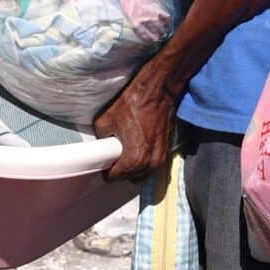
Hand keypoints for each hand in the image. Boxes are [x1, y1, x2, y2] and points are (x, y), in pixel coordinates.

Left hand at [96, 54, 180, 180]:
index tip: (104, 164)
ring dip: (134, 168)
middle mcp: (150, 163)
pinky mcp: (167, 149)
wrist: (158, 91)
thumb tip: (103, 144)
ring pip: (143, 173)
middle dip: (121, 171)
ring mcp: (161, 157)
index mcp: (134, 159)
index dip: (106, 171)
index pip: (115, 178)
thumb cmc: (134, 103)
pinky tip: (137, 147)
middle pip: (131, 178)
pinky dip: (145, 160)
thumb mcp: (105, 121)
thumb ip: (102, 139)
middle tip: (113, 158)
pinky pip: (152, 163)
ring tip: (125, 153)